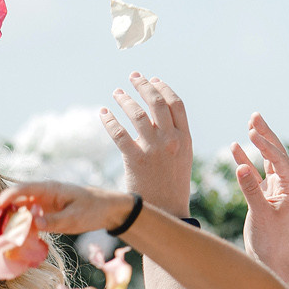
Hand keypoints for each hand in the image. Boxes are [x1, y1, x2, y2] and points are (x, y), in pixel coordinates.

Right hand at [0, 181, 132, 240]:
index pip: (18, 191)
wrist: (107, 208)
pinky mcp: (43, 213)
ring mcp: (40, 203)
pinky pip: (25, 220)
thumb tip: (34, 224)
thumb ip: (55, 221)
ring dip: (2, 223)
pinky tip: (9, 242)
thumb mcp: (76, 218)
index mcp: (47, 189)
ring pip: (15, 211)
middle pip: (11, 201)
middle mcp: (40, 194)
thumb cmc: (93, 209)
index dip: (1, 202)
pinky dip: (15, 229)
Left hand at [101, 72, 193, 215]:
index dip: (163, 88)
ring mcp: (153, 149)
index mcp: (185, 138)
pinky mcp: (135, 160)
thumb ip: (173, 136)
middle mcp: (171, 140)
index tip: (152, 79)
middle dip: (143, 85)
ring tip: (116, 93)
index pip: (176, 104)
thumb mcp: (182, 158)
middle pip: (157, 102)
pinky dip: (109, 120)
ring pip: (137, 113)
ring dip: (125, 99)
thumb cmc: (173, 185)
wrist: (167, 211)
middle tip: (133, 77)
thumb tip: (157, 117)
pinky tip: (103, 113)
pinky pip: (119, 133)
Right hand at [233, 113, 288, 288]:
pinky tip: (235, 149)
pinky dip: (246, 161)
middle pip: (276, 154)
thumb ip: (250, 190)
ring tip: (249, 125)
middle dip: (265, 135)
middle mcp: (285, 187)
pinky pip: (255, 174)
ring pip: (266, 161)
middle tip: (255, 115)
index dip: (266, 144)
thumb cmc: (269, 242)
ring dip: (257, 144)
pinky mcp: (263, 198)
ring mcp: (274, 191)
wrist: (269, 262)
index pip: (279, 159)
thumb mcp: (260, 214)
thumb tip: (241, 166)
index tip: (252, 131)